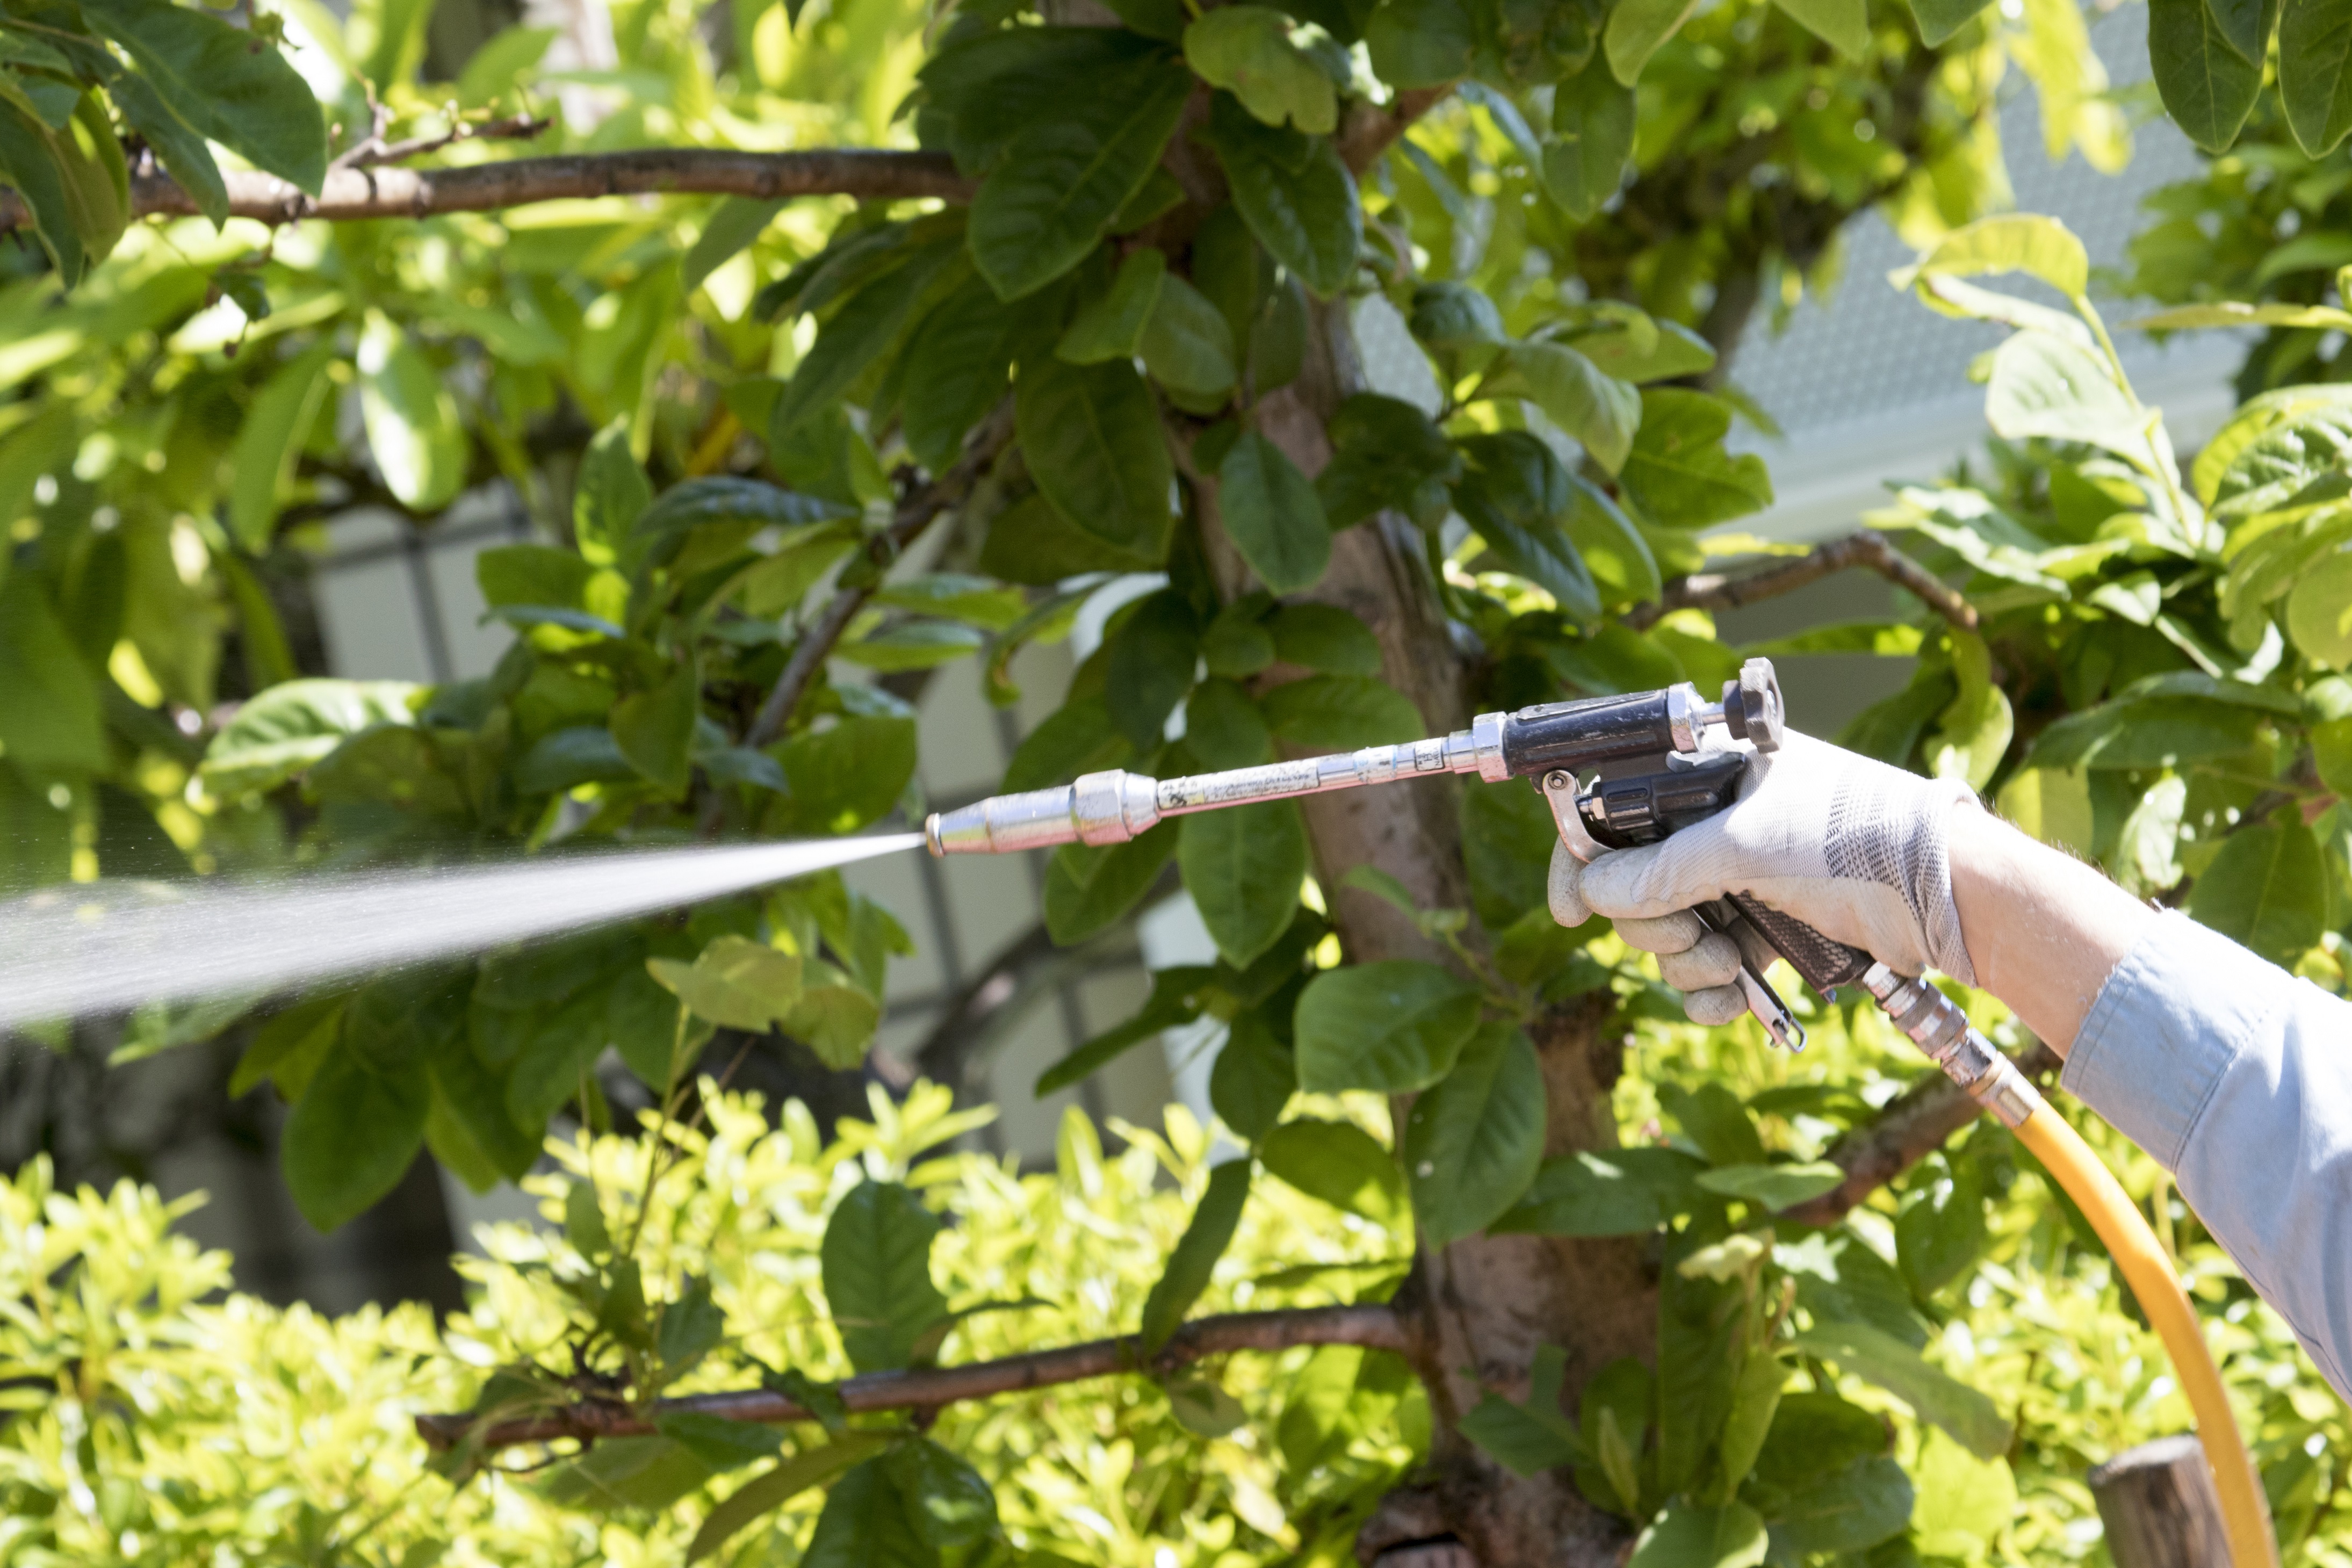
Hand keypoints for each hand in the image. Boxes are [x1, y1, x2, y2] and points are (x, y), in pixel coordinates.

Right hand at [1547, 730, 1981, 1023]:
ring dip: (1686, 962)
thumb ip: (1665, 868)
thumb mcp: (1747, 845)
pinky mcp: (1767, 923)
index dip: (1585, 858)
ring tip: (1729, 967)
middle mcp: (1721, 819)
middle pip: (1637, 883)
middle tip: (1690, 938)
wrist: (1948, 895)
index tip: (1569, 912)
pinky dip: (1710, 989)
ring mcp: (1743, 874)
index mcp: (1713, 771)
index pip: (1618, 808)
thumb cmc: (1858, 837)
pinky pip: (1709, 962)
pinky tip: (1730, 1001)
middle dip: (1654, 925)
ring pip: (1670, 929)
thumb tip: (1595, 892)